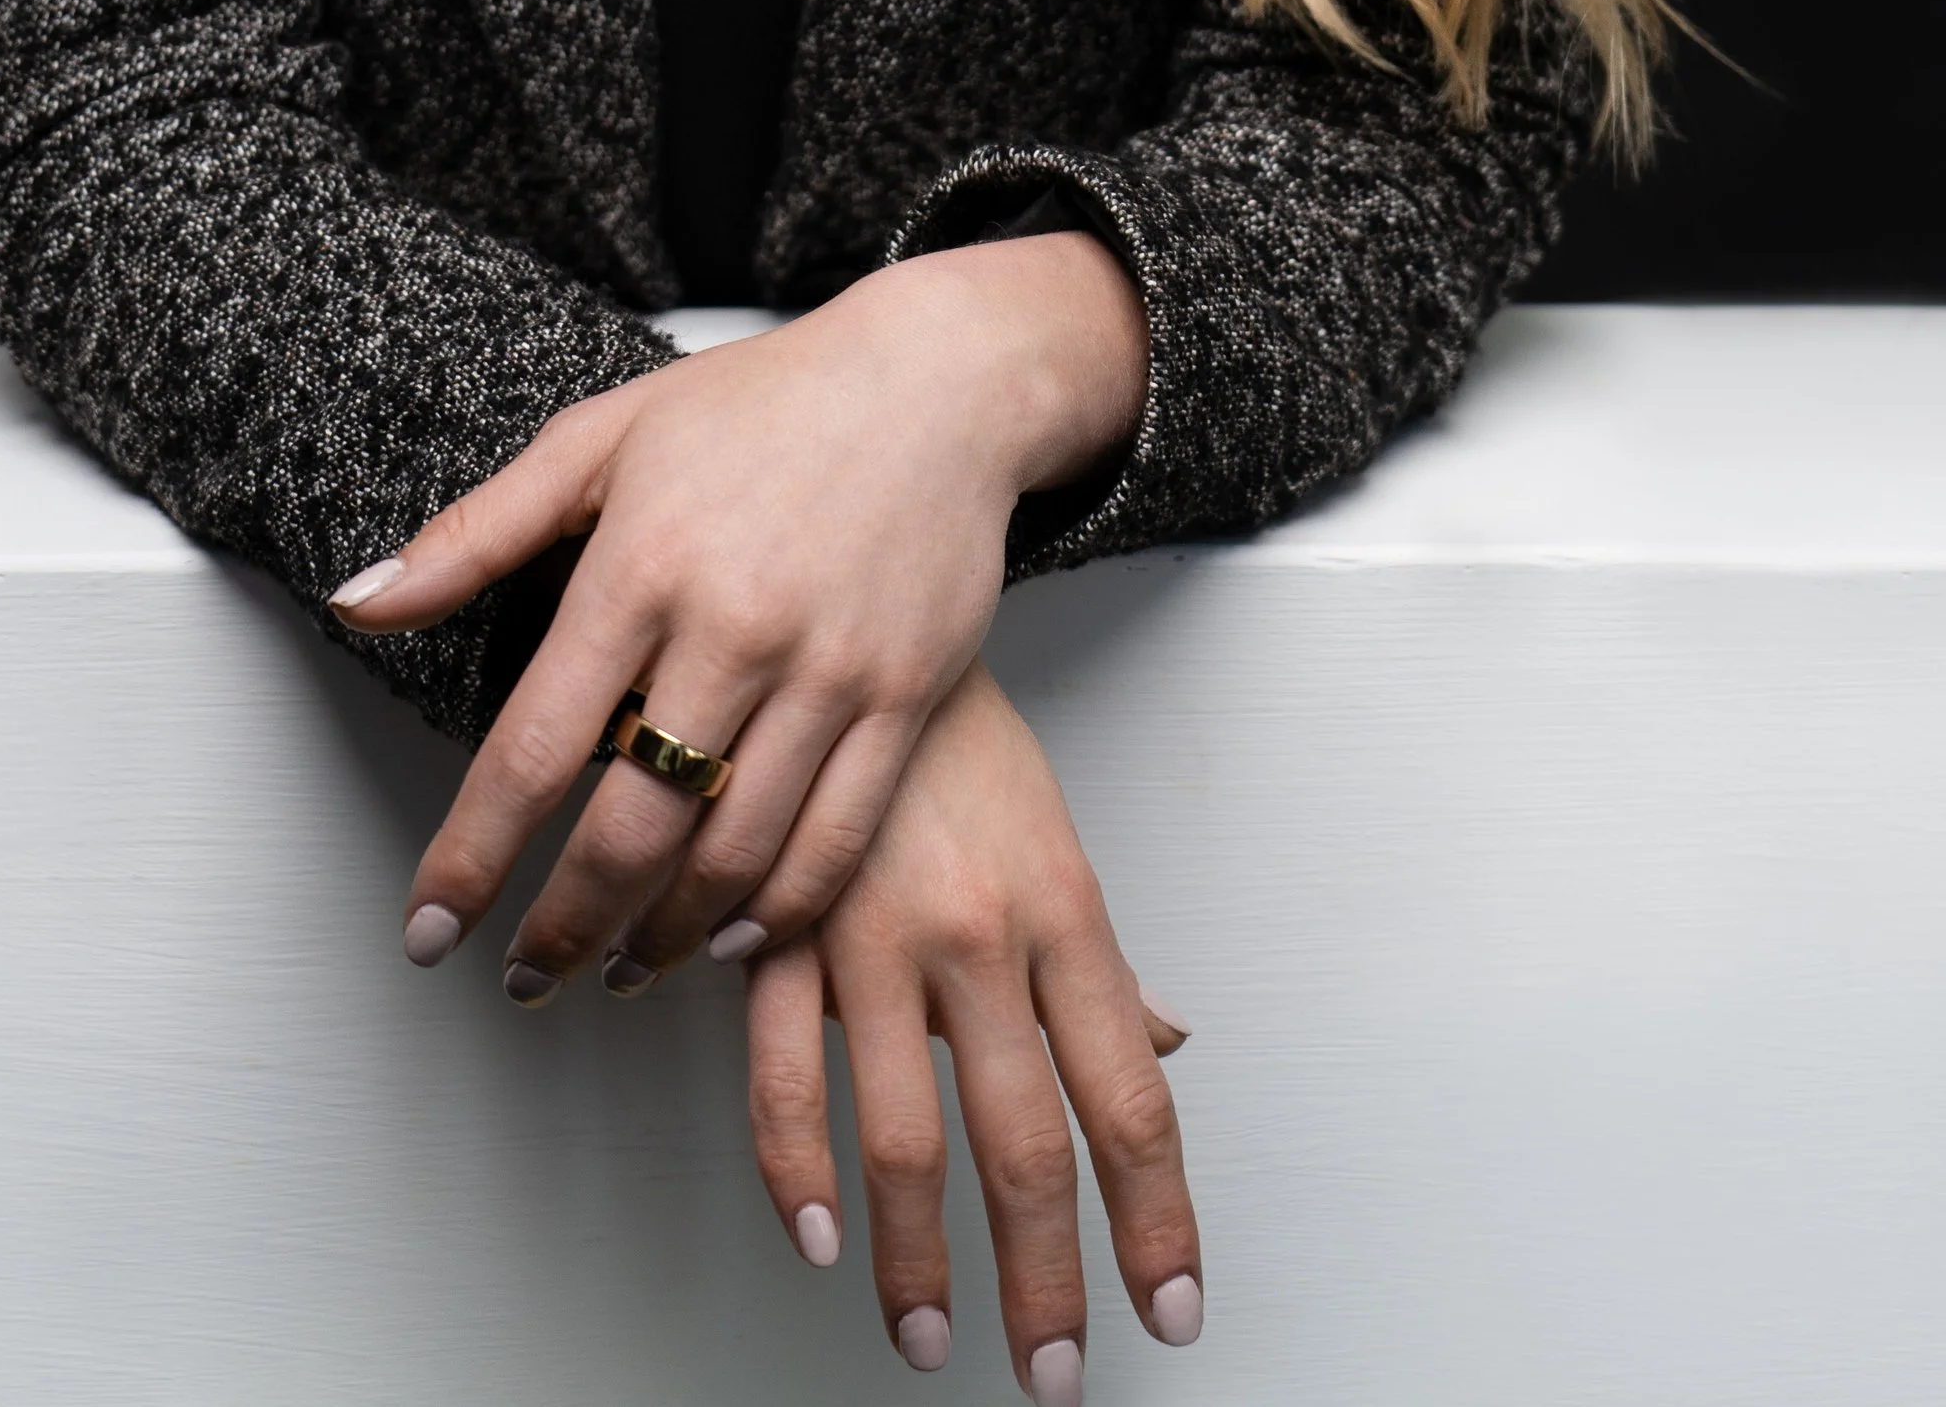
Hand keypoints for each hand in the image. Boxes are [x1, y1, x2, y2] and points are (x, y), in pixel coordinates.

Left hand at [331, 234, 1147, 996]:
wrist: (935, 381)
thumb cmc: (758, 403)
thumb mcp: (598, 439)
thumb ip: (474, 533)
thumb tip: (357, 599)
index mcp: (639, 566)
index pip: (531, 748)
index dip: (470, 857)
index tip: (427, 930)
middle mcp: (732, 628)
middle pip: (630, 831)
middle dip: (561, 929)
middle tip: (521, 977)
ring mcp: (826, 670)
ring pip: (732, 857)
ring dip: (661, 940)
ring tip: (617, 967)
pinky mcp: (904, 698)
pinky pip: (834, 843)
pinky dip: (774, 914)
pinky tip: (726, 937)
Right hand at [745, 659, 1201, 1393]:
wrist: (845, 614)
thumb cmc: (955, 732)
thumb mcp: (1053, 833)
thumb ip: (1102, 959)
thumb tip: (1166, 1043)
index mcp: (1060, 912)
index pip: (1127, 1097)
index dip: (1155, 1218)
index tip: (1171, 1310)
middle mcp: (977, 936)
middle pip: (1024, 1142)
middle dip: (1042, 1281)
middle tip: (1053, 1374)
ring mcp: (870, 936)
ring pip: (902, 1133)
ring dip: (915, 1257)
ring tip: (929, 1337)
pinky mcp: (774, 927)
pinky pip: (779, 1069)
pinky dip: (793, 1166)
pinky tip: (811, 1234)